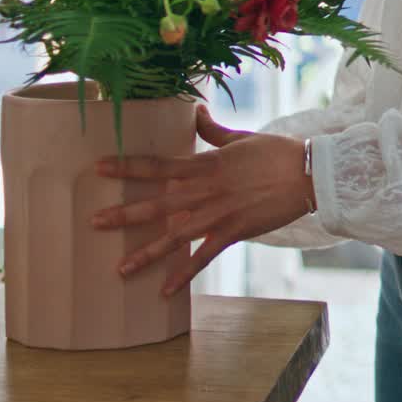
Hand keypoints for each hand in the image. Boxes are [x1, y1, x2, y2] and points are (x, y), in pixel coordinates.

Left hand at [90, 104, 316, 295]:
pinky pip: (204, 257)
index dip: (127, 166)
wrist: (308, 173)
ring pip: (175, 236)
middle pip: (158, 203)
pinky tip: (164, 290)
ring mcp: (219, 213)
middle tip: (94, 222)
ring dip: (147, 252)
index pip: (158, 165)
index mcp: (206, 164)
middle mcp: (206, 190)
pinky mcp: (234, 232)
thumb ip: (213, 131)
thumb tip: (196, 111)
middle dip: (124, 213)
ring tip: (120, 268)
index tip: (99, 167)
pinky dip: (183, 274)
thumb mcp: (241, 137)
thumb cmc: (276, 152)